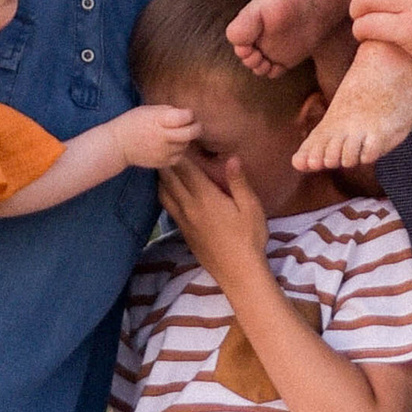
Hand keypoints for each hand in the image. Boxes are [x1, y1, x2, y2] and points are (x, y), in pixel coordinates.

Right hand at [112, 103, 198, 175]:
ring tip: (176, 134)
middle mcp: (163, 137)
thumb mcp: (149, 110)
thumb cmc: (133, 123)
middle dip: (197, 127)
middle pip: (191, 133)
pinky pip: (179, 156)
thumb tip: (186, 115)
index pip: (185, 117)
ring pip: (186, 145)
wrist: (118, 145)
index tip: (187, 114)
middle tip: (195, 125)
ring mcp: (163, 152)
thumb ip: (168, 111)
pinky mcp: (162, 163)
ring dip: (185, 139)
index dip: (189, 114)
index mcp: (159, 120)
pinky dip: (178, 150)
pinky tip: (171, 145)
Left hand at [159, 150, 269, 286]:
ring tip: (161, 165)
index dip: (180, 152)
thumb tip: (232, 158)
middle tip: (162, 146)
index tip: (176, 138)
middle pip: (169, 179)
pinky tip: (167, 191)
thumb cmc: (249, 238)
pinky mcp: (184, 232)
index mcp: (206, 197)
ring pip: (163, 194)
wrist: (238, 272)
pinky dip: (164, 194)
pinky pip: (167, 208)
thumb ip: (239, 182)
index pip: (186, 169)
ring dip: (161, 178)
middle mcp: (190, 207)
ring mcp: (184, 221)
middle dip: (165, 161)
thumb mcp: (251, 207)